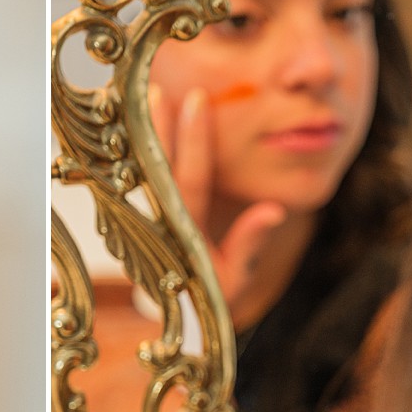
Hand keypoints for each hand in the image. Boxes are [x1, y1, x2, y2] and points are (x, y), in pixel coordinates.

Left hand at [149, 85, 285, 316]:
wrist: (180, 322)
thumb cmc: (213, 298)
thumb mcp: (237, 280)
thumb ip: (251, 244)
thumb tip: (273, 209)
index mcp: (186, 237)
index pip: (189, 181)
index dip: (194, 142)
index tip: (197, 102)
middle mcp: (161, 225)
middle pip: (158, 170)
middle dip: (160, 129)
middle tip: (159, 90)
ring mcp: (147, 221)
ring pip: (146, 172)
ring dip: (148, 137)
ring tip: (149, 98)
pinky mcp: (138, 221)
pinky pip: (138, 180)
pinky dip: (138, 153)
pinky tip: (140, 127)